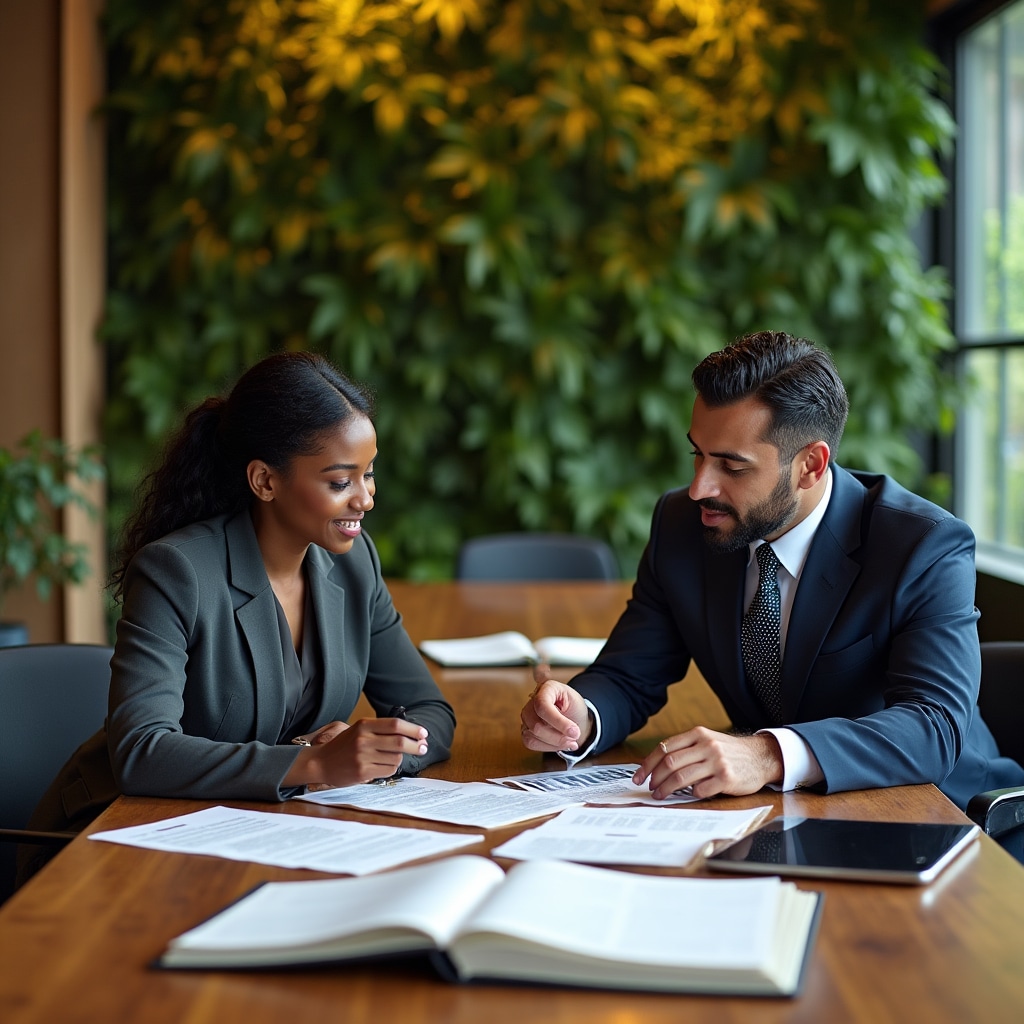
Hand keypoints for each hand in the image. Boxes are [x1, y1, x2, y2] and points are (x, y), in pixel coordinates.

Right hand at [285, 717, 428, 788]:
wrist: (321, 762)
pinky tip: (384, 766)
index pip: (395, 724)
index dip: (413, 729)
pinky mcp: (362, 772)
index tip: (424, 733)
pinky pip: (388, 770)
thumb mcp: (360, 730)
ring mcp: (363, 756)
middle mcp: (364, 739)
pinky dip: (391, 769)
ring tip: (392, 758)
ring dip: (400, 759)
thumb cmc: (343, 745)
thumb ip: (381, 730)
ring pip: (396, 758)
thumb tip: (411, 734)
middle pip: (399, 742)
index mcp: (364, 725)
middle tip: (423, 748)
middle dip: (416, 745)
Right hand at [520, 664, 591, 752]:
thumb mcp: (575, 700)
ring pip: (534, 736)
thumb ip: (556, 692)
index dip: (558, 721)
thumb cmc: (574, 709)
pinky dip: (549, 747)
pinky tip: (560, 743)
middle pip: (537, 725)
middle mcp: (531, 702)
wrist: (575, 721)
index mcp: (545, 689)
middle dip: (559, 736)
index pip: (542, 706)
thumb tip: (541, 670)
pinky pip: (531, 743)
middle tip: (575, 736)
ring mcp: (526, 717)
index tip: (574, 731)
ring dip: (556, 742)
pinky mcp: (525, 730)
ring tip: (570, 740)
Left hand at [631, 727, 782, 799]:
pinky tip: (690, 795)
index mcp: (698, 734)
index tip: (638, 776)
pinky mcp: (727, 778)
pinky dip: (691, 794)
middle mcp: (707, 745)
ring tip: (660, 795)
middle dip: (655, 778)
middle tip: (650, 788)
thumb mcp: (707, 741)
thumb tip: (655, 765)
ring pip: (681, 777)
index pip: (664, 748)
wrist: (760, 757)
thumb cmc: (728, 752)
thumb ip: (685, 748)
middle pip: (670, 763)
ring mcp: (717, 761)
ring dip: (666, 789)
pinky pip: (701, 789)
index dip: (648, 764)